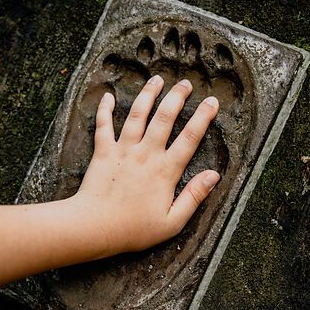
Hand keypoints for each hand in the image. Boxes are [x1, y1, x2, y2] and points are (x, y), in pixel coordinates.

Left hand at [70, 75, 219, 254]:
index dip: (203, 118)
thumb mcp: (172, 221)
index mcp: (165, 170)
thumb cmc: (134, 229)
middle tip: (185, 83)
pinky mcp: (102, 152)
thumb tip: (214, 176)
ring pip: (137, 115)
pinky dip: (105, 109)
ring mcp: (123, 150)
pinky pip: (103, 125)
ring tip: (156, 79)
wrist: (95, 227)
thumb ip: (194, 196)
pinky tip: (108, 96)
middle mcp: (146, 154)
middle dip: (177, 97)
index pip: (189, 138)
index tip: (212, 102)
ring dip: (148, 95)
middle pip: (164, 118)